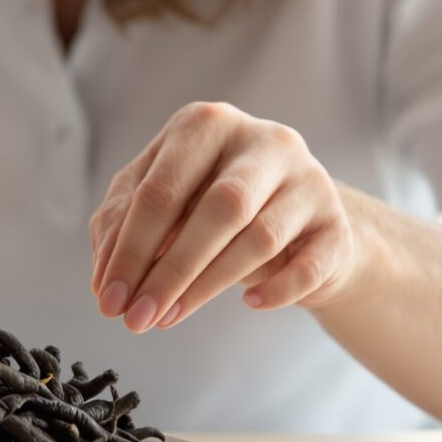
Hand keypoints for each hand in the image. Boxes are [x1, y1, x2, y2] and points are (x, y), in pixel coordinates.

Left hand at [88, 102, 358, 332]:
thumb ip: (124, 226)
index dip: (129, 249)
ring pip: (258, 238)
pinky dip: (276, 290)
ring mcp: (308, 180)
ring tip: (169, 317)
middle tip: (137, 317)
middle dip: (168, 271)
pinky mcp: (337, 224)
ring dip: (207, 286)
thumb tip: (105, 281)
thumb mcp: (163, 203)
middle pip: (215, 208)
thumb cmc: (213, 206)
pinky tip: (249, 303)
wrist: (298, 223)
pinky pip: (308, 265)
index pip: (161, 189)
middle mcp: (263, 141)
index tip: (107, 299)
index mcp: (206, 124)